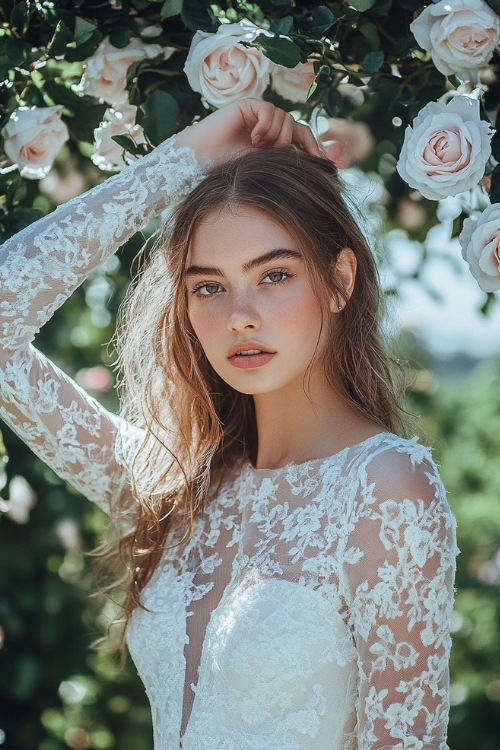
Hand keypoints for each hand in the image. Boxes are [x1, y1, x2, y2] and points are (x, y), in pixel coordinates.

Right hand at [174, 99, 323, 167]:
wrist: (199, 164)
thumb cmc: (229, 173)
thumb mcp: (269, 171)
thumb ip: (297, 164)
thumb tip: (337, 160)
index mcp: (273, 145)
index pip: (303, 140)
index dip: (317, 150)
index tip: (329, 164)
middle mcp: (268, 128)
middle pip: (299, 128)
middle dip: (308, 143)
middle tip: (305, 157)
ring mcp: (259, 116)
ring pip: (287, 121)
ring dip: (278, 138)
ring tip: (259, 150)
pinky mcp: (249, 106)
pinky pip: (271, 111)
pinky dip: (267, 127)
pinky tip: (253, 139)